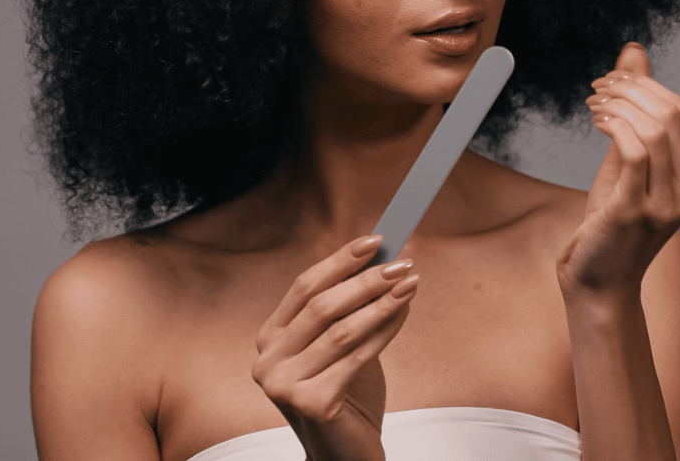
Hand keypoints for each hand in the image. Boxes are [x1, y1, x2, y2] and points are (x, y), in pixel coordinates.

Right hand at [252, 235, 419, 460]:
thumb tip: (386, 262)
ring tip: (410, 284)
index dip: (339, 261)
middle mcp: (268, 360)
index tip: (374, 240)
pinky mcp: (310, 403)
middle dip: (366, 279)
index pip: (303, 287)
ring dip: (381, 303)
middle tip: (401, 261)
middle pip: (322, 305)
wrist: (344, 454)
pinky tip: (403, 314)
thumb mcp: (341, 347)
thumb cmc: (344, 397)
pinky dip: (385, 331)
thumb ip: (352, 310)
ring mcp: (284, 384)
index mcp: (270, 339)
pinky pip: (356, 357)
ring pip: (341, 330)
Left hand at [559, 43, 679, 301]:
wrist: (599, 280)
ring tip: (594, 103)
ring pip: (654, 128)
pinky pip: (633, 151)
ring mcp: (667, 203)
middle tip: (598, 88)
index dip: (645, 86)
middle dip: (630, 89)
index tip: (611, 80)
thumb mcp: (628, 160)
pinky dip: (613, 125)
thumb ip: (635, 110)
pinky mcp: (636, 210)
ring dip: (618, 104)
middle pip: (670, 114)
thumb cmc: (613, 222)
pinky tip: (597, 120)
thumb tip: (633, 53)